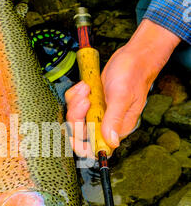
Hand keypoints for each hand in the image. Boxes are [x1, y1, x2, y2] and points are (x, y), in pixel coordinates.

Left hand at [66, 19, 180, 156]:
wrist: (133, 57)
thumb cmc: (133, 75)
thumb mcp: (122, 97)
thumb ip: (114, 120)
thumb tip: (111, 144)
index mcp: (117, 129)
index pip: (96, 148)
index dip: (81, 146)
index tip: (72, 135)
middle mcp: (106, 124)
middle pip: (80, 132)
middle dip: (77, 116)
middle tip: (86, 99)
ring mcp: (98, 113)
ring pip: (75, 117)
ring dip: (76, 102)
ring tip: (87, 88)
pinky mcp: (92, 102)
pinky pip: (75, 104)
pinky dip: (76, 94)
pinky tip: (85, 85)